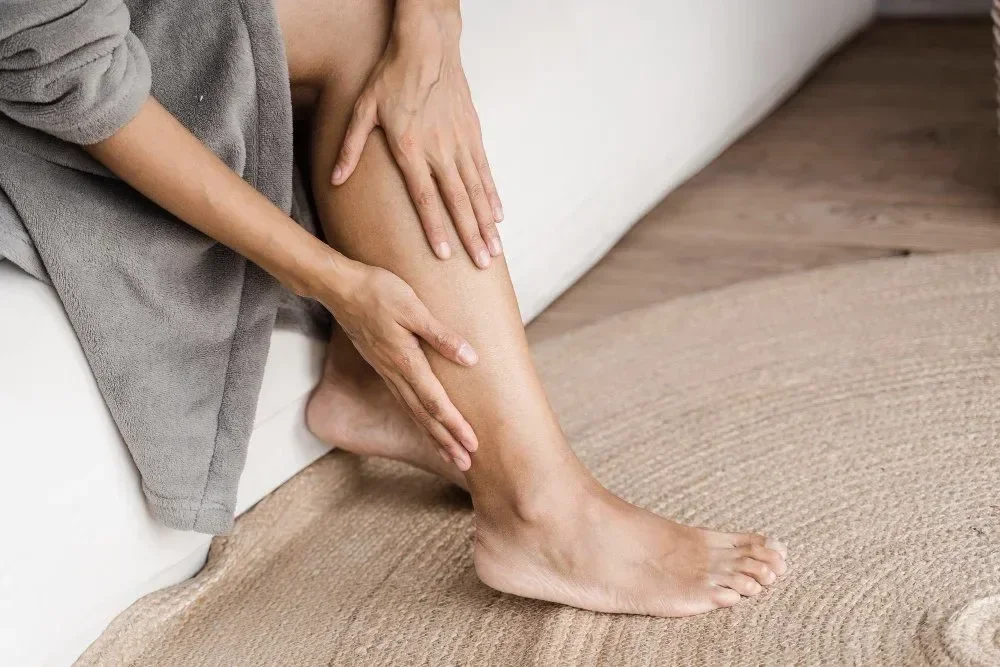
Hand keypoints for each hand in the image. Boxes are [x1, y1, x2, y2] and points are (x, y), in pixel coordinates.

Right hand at [319, 257, 478, 469]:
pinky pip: (403, 400)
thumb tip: (471, 359)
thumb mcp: (414, 308)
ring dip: (433, 434)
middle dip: (446, 441)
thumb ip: (441, 336)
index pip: (435, 402)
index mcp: (406, 361)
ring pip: (413, 411)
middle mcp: (395, 373)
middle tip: (466, 463)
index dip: (455, 425)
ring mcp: (386, 371)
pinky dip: (418, 417)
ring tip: (450, 453)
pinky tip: (425, 423)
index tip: (472, 445)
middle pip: (424, 416)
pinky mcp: (382, 365)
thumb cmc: (378, 291)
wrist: (339, 287)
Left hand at [330, 6, 502, 268]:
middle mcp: (440, 150)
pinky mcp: (473, 133)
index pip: (425, 197)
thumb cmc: (391, 77)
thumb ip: (350, 147)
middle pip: (458, 201)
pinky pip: (485, 171)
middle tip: (482, 263)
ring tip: (494, 249)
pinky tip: (499, 216)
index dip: (436, 228)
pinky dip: (493, 195)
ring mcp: (460, 142)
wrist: (427, 46)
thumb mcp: (363, 109)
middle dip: (471, 235)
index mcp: (410, 148)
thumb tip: (336, 179)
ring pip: (477, 190)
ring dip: (487, 222)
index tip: (445, 255)